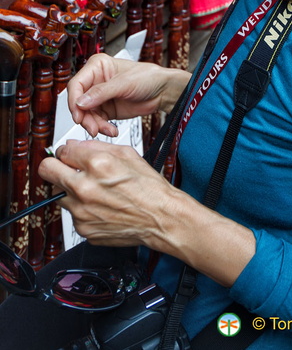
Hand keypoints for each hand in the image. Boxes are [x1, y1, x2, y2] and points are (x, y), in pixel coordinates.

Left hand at [39, 140, 255, 285]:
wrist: (161, 218)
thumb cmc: (149, 188)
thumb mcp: (127, 154)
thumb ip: (96, 146)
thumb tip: (76, 146)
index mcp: (97, 165)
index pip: (62, 150)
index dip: (67, 150)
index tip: (70, 154)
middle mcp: (85, 188)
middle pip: (47, 171)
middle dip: (55, 166)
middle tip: (65, 168)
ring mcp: (82, 211)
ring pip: (59, 194)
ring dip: (70, 190)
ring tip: (92, 190)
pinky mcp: (83, 229)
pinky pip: (72, 214)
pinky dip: (82, 209)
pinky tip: (100, 206)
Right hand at [68, 53, 190, 136]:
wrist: (163, 91)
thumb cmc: (148, 77)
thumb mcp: (124, 83)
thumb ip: (101, 93)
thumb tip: (80, 102)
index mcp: (97, 66)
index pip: (77, 84)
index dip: (74, 101)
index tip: (78, 115)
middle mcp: (96, 81)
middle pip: (79, 102)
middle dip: (85, 117)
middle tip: (92, 128)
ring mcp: (100, 97)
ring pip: (87, 114)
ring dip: (94, 125)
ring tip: (106, 130)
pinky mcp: (106, 110)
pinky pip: (97, 121)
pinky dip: (102, 128)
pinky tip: (111, 130)